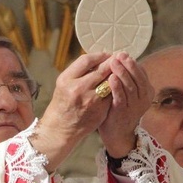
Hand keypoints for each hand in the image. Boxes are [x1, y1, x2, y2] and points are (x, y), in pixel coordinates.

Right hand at [31, 52, 111, 170]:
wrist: (61, 128)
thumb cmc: (62, 102)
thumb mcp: (64, 83)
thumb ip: (79, 71)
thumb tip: (99, 58)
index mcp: (67, 80)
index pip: (87, 60)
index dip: (100, 55)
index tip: (107, 54)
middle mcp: (78, 89)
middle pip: (101, 70)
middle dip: (112, 63)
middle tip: (119, 58)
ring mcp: (90, 101)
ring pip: (109, 82)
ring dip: (116, 76)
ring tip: (120, 71)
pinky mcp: (100, 110)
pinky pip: (111, 95)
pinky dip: (115, 89)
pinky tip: (117, 87)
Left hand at [98, 52, 153, 157]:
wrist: (117, 133)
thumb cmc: (120, 109)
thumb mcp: (128, 92)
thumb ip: (127, 78)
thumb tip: (120, 58)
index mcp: (146, 91)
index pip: (141, 72)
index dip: (132, 62)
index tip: (122, 53)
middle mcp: (144, 98)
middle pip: (137, 77)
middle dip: (128, 64)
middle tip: (119, 54)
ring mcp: (134, 105)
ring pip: (130, 86)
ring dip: (122, 72)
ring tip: (114, 62)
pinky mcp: (123, 112)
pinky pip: (121, 97)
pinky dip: (116, 87)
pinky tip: (111, 78)